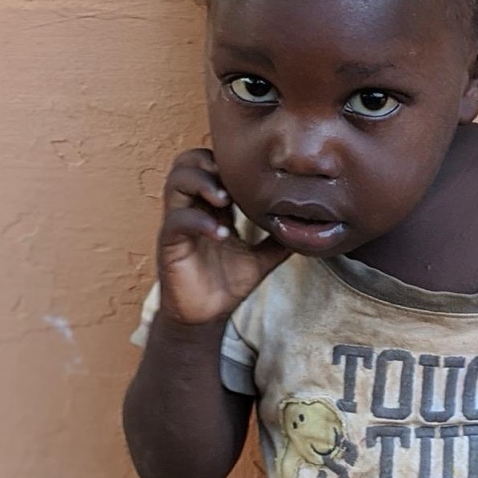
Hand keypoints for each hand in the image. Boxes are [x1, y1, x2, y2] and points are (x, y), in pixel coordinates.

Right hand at [157, 148, 288, 325]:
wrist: (207, 316)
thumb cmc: (227, 284)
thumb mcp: (262, 257)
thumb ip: (279, 240)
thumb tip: (308, 228)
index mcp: (211, 207)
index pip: (209, 164)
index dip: (226, 160)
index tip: (252, 175)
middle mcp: (192, 208)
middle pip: (186, 162)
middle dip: (209, 162)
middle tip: (233, 182)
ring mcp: (178, 224)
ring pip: (175, 182)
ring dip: (202, 183)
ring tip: (225, 200)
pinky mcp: (169, 244)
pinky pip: (177, 221)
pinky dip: (200, 221)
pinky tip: (222, 234)